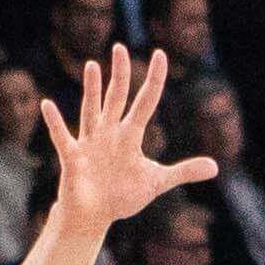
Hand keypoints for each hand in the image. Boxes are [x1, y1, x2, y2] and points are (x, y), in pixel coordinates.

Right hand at [40, 46, 214, 233]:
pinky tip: (48, 105)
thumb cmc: (121, 195)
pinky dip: (55, 123)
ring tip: (94, 65)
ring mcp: (90, 143)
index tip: (160, 54)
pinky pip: (63, 137)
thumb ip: (183, 171)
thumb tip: (215, 167)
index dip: (154, 79)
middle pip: (117, 97)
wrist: (94, 217)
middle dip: (120, 73)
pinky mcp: (73, 158)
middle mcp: (109, 132)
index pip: (145, 101)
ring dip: (92, 89)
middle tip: (121, 47)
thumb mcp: (156, 182)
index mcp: (129, 135)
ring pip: (92, 110)